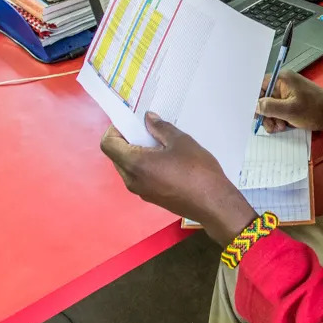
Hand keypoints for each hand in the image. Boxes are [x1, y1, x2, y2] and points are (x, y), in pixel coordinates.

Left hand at [100, 113, 256, 245]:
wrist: (214, 203)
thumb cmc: (198, 171)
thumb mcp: (181, 142)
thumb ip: (160, 128)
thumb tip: (148, 119)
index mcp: (135, 164)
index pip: (108, 144)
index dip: (115, 129)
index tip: (132, 123)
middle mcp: (132, 180)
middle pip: (116, 156)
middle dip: (126, 140)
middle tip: (148, 131)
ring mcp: (141, 192)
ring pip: (127, 167)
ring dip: (136, 153)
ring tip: (160, 145)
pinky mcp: (151, 198)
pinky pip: (139, 177)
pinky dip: (144, 166)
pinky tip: (167, 161)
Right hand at [256, 70, 322, 132]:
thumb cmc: (315, 110)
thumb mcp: (290, 111)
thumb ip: (269, 107)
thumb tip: (254, 105)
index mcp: (282, 79)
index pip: (259, 85)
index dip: (254, 99)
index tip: (254, 114)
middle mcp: (284, 83)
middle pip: (264, 98)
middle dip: (265, 113)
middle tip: (271, 126)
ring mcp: (289, 93)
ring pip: (271, 106)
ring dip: (272, 119)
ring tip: (281, 128)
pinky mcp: (293, 102)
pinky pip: (280, 110)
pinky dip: (280, 119)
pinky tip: (284, 127)